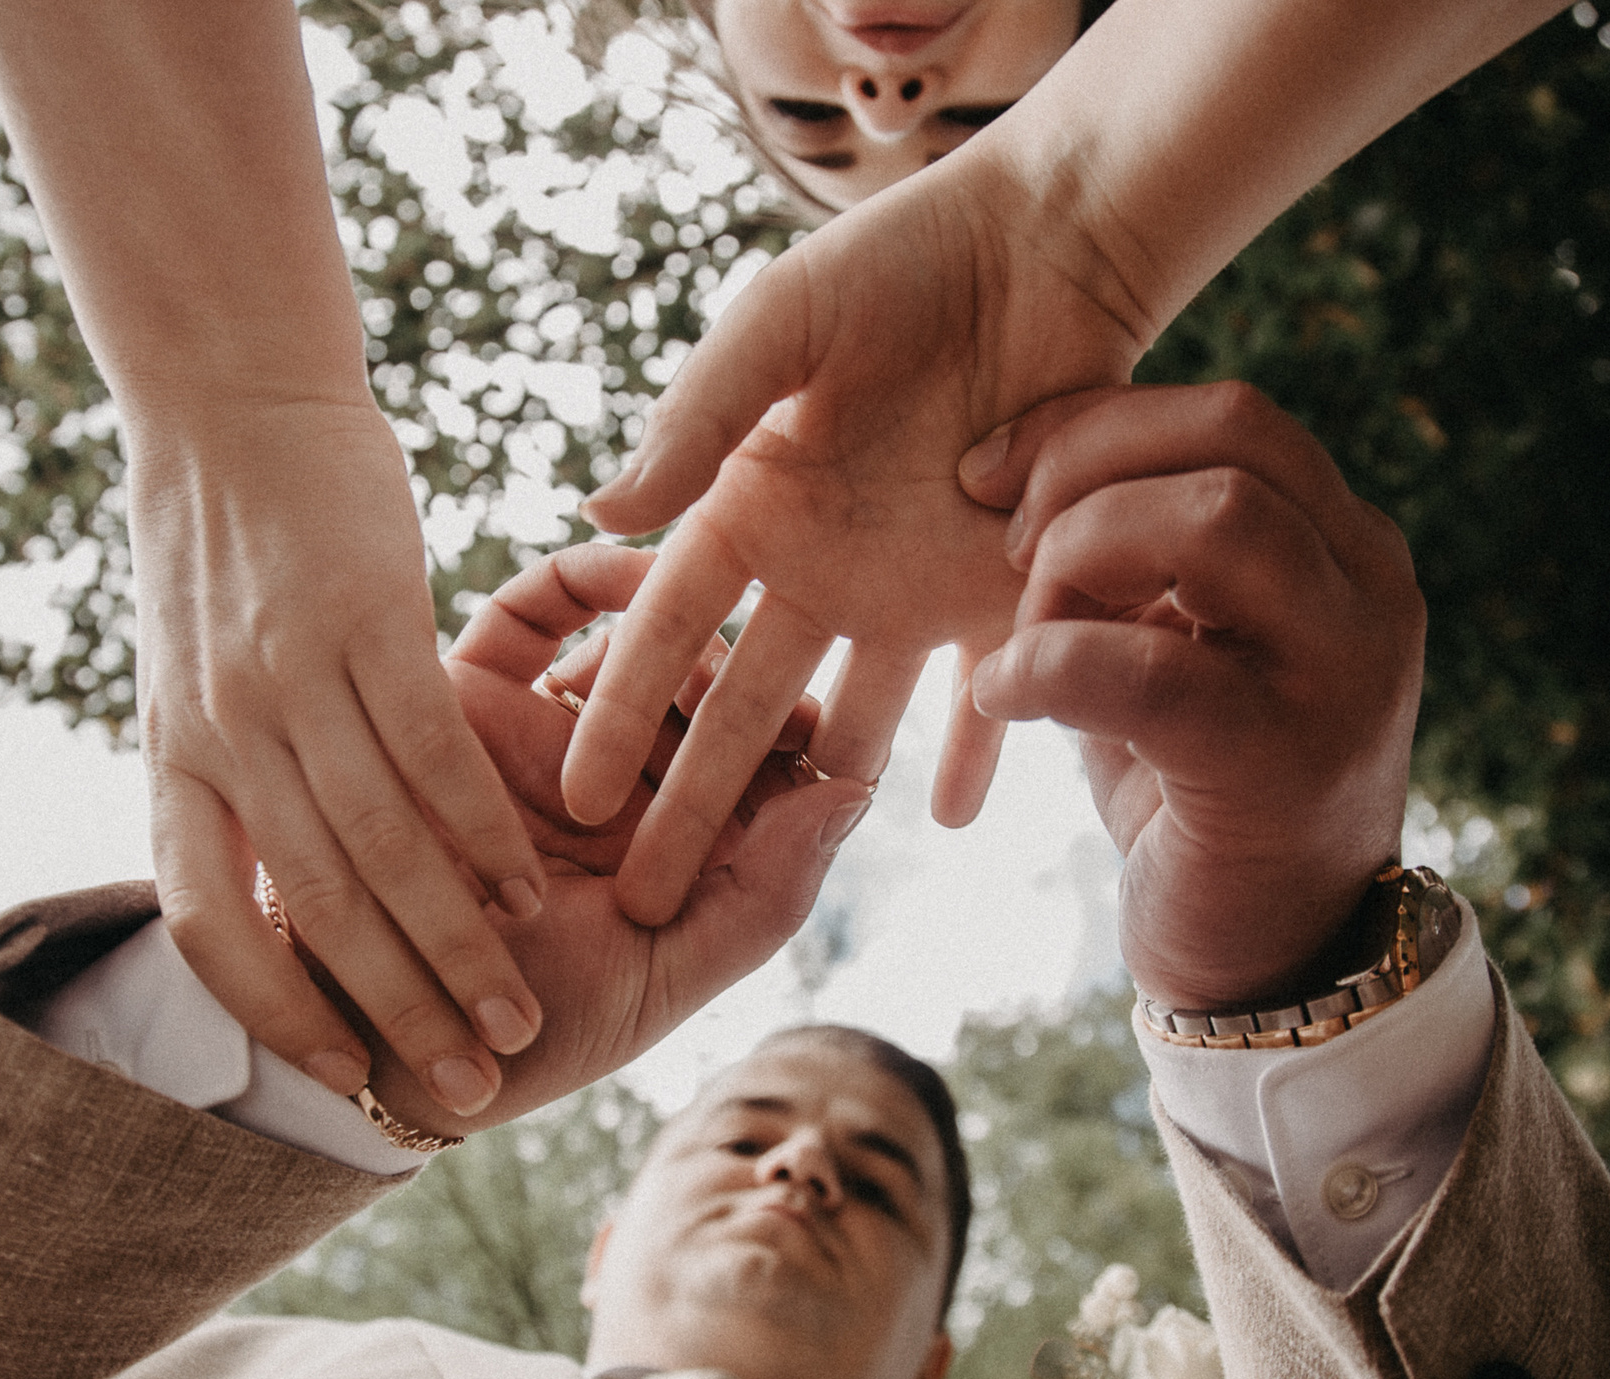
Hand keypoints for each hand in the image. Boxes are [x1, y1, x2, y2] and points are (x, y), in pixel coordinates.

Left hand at [135, 399, 551, 1116]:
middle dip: (393, 1012)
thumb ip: (234, 773)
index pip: (207, 924)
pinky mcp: (363, 619)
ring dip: (454, 948)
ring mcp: (289, 679)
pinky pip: (431, 756)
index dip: (270, 1010)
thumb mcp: (194, 678)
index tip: (339, 1075)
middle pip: (313, 908)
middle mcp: (220, 736)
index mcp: (174, 761)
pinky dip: (483, 836)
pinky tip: (532, 889)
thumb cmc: (227, 547)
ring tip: (512, 1016)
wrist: (230, 398)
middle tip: (464, 1091)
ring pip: (381, 850)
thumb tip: (278, 872)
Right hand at [330, 543, 873, 1134]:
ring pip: (631, 638)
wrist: (384, 1041)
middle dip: (738, 669)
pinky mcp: (469, 692)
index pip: (762, 758)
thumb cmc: (532, 1033)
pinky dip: (586, 578)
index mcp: (682, 840)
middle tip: (758, 668)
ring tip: (689, 648)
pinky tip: (632, 576)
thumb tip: (855, 791)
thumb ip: (764, 896)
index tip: (828, 726)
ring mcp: (550, 730)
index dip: (801, 730)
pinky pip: (535, 610)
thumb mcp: (665, 976)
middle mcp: (623, 776)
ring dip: (672, 624)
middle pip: (702, 683)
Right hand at [565, 147, 1151, 925]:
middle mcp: (818, 569)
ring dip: (815, 800)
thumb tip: (604, 507)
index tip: (568, 793)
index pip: (668, 627)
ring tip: (774, 887)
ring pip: (852, 720)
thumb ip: (705, 412)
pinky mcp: (1002, 591)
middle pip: (741, 707)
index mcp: (751, 508)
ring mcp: (908, 592)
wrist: (1041, 248)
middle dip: (691, 802)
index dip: (618, 708)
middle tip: (643, 898)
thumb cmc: (897, 263)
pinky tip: (955, 822)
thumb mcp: (784, 324)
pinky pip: (987, 693)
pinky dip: (977, 752)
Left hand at [958, 383, 1422, 1011]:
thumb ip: (1144, 563)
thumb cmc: (1202, 801)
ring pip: (1213, 520)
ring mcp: (1341, 673)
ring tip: (1025, 638)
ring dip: (1079, 558)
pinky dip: (1045, 667)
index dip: (1094, 424)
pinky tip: (999, 700)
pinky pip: (1147, 668)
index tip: (992, 477)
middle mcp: (1368, 591)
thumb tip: (1040, 470)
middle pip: (1231, 434)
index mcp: (1345, 547)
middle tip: (1005, 551)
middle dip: (1084, 470)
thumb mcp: (1180, 653)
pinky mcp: (1278, 762)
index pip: (1231, 417)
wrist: (1272, 967)